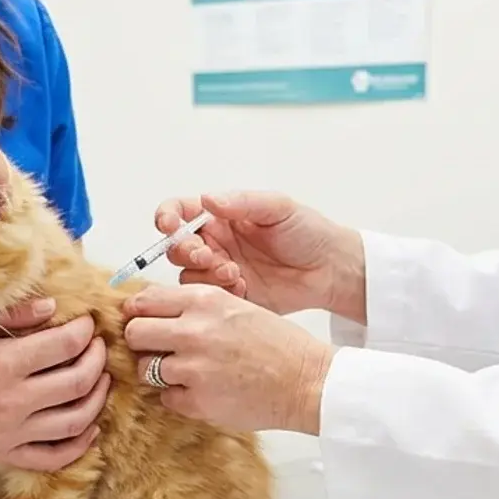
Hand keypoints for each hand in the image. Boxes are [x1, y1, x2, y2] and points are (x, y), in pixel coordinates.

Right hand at [0, 298, 109, 470]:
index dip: (84, 332)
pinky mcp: (3, 454)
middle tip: (98, 348)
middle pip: (77, 383)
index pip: (64, 346)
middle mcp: (12, 402)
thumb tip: (53, 307)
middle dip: (96, 361)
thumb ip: (12, 316)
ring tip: (100, 382)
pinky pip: (53, 458)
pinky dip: (79, 445)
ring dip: (96, 400)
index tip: (86, 324)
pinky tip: (89, 428)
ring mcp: (9, 434)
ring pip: (74, 422)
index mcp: (3, 364)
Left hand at [122, 283, 336, 434]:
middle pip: (134, 333)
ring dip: (159, 372)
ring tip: (188, 373)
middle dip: (141, 342)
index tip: (141, 322)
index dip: (138, 314)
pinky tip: (203, 391)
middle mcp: (193, 330)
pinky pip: (166, 398)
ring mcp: (193, 368)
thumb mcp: (236, 306)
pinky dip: (179, 397)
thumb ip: (194, 307)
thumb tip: (151, 312)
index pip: (143, 301)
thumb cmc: (277, 344)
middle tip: (157, 350)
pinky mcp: (197, 401)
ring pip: (145, 368)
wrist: (306, 381)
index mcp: (203, 300)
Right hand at [153, 192, 363, 320]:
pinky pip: (208, 299)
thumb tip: (208, 198)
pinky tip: (243, 287)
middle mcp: (216, 243)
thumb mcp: (278, 208)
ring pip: (188, 275)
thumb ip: (241, 202)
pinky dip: (220, 293)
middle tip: (208, 255)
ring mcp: (221, 271)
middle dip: (186, 251)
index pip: (180, 212)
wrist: (330, 269)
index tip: (170, 225)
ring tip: (234, 273)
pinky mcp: (230, 297)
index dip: (167, 217)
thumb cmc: (308, 232)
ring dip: (204, 274)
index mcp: (221, 217)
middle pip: (177, 247)